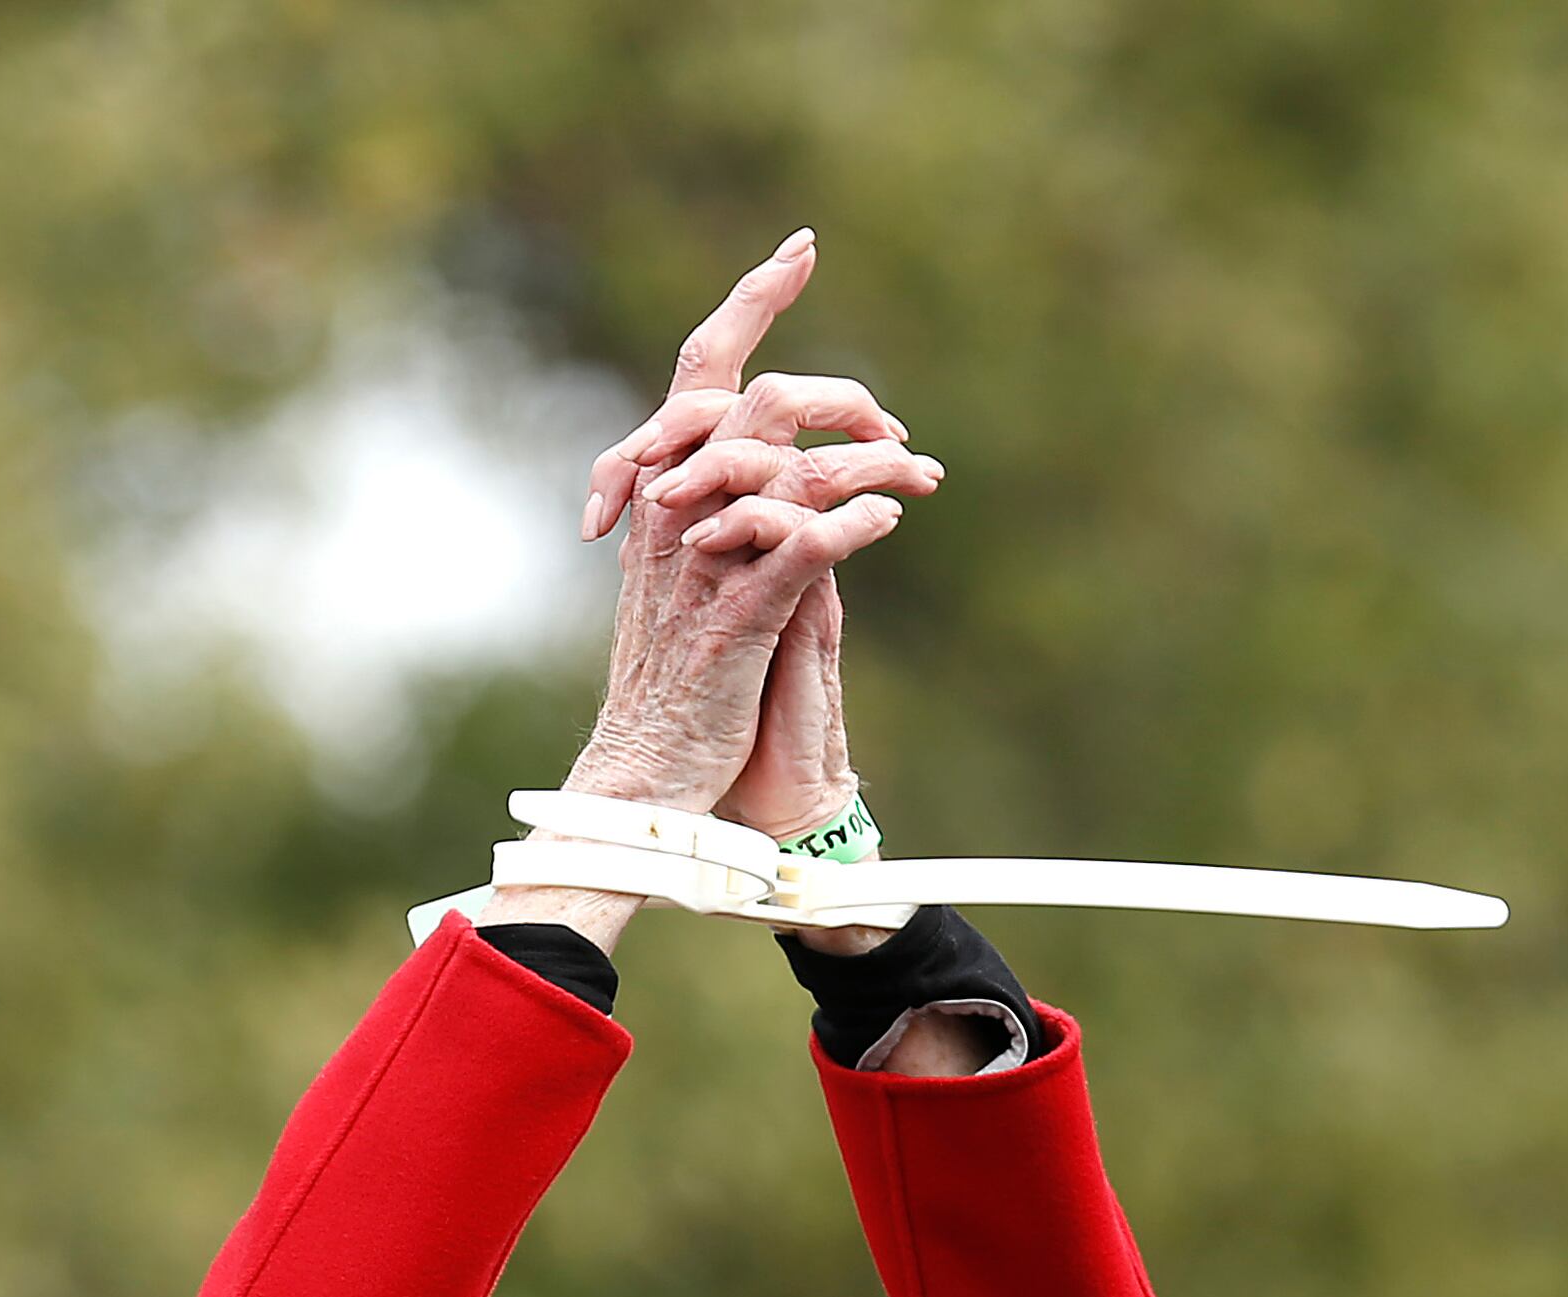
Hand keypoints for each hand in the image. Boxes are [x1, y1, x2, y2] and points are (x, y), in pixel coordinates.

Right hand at [552, 231, 938, 834]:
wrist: (642, 778)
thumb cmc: (682, 689)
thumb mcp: (706, 583)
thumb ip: (744, 518)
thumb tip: (803, 474)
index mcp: (669, 495)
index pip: (703, 370)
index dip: (752, 300)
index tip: (802, 247)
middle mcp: (679, 514)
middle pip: (757, 401)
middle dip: (843, 399)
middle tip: (901, 435)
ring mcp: (703, 564)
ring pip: (785, 468)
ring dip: (869, 465)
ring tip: (924, 481)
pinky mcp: (733, 620)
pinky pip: (797, 549)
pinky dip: (848, 526)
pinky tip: (888, 525)